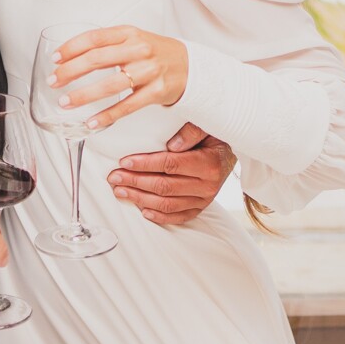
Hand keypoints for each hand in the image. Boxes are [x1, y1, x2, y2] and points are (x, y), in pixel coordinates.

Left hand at [44, 25, 188, 129]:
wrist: (190, 66)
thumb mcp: (134, 38)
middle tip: (54, 81)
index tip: (56, 58)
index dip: (71, 48)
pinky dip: (107, 115)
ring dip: (83, 95)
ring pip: (109, 85)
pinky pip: (126, 106)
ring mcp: (148, 71)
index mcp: (130, 33)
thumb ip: (108, 43)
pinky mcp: (156, 92)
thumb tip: (72, 54)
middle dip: (70, 71)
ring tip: (65, 102)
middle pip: (97, 59)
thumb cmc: (156, 53)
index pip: (94, 37)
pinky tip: (92, 121)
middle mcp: (139, 50)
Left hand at [110, 124, 234, 225]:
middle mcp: (208, 185)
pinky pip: (178, 217)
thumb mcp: (206, 126)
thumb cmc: (214, 136)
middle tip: (114, 177)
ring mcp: (204, 199)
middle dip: (135, 182)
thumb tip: (171, 145)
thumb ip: (191, 131)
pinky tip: (142, 210)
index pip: (170, 164)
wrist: (229, 153)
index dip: (145, 164)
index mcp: (209, 163)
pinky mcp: (200, 207)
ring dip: (140, 199)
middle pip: (165, 186)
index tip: (125, 162)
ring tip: (120, 191)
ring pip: (167, 204)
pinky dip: (159, 216)